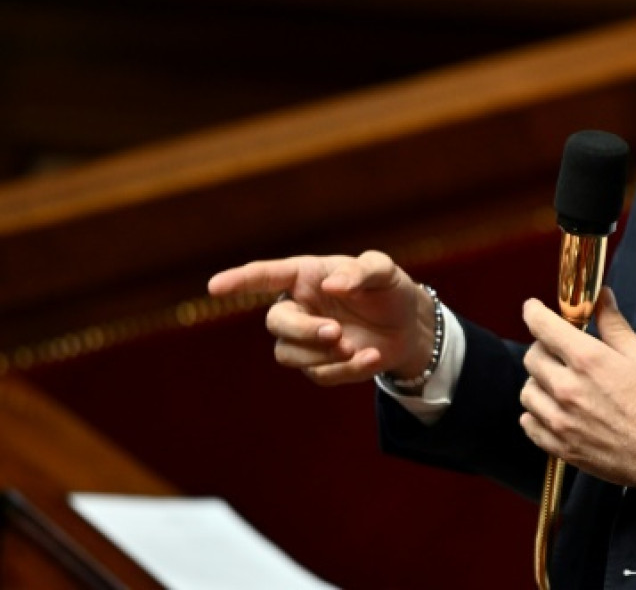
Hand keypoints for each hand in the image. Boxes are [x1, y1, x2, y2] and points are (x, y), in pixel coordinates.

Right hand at [207, 250, 430, 385]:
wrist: (409, 326)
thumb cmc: (389, 289)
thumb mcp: (384, 271)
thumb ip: (360, 272)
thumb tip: (331, 285)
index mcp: (305, 276)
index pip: (266, 275)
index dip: (239, 280)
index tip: (214, 287)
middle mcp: (298, 307)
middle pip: (276, 323)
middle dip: (302, 331)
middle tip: (335, 333)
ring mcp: (305, 339)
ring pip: (288, 354)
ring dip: (321, 354)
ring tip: (355, 346)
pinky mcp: (319, 366)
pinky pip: (319, 374)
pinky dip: (346, 369)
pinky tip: (371, 357)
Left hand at [519, 288, 635, 498]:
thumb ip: (614, 325)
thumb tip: (601, 298)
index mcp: (588, 361)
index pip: (542, 327)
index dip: (534, 312)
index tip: (533, 309)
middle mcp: (568, 389)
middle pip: (532, 358)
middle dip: (543, 348)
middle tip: (561, 352)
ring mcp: (561, 421)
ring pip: (527, 391)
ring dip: (539, 382)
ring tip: (561, 383)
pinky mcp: (561, 447)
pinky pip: (529, 424)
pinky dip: (537, 414)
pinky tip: (557, 410)